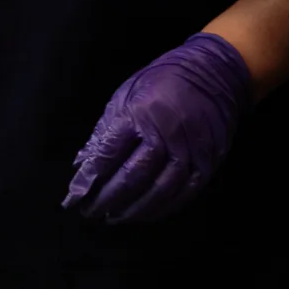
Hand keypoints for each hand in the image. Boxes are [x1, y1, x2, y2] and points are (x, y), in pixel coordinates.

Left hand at [63, 32, 250, 222]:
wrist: (216, 70)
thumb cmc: (162, 82)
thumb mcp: (124, 96)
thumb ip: (104, 134)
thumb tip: (82, 166)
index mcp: (140, 114)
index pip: (109, 155)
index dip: (89, 180)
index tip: (73, 198)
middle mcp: (167, 134)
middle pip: (133, 176)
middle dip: (108, 199)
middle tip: (90, 213)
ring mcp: (192, 149)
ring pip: (160, 190)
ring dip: (134, 210)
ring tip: (114, 218)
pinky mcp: (210, 159)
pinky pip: (186, 192)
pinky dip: (163, 208)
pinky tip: (146, 214)